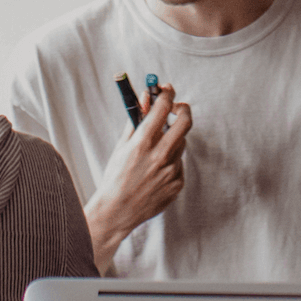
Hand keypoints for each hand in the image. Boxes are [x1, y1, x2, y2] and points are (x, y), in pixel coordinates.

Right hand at [85, 83, 191, 272]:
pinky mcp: (178, 183)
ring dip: (171, 140)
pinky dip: (170, 161)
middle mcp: (160, 155)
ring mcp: (171, 171)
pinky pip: (179, 163)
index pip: (163, 107)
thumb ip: (136, 120)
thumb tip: (146, 97)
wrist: (117, 211)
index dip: (167, 93)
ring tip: (153, 151)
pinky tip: (154, 172)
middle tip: (176, 107)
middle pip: (185, 121)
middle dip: (182, 109)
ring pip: (181, 144)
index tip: (166, 89)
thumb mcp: (121, 145)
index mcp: (142, 143)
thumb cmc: (115, 177)